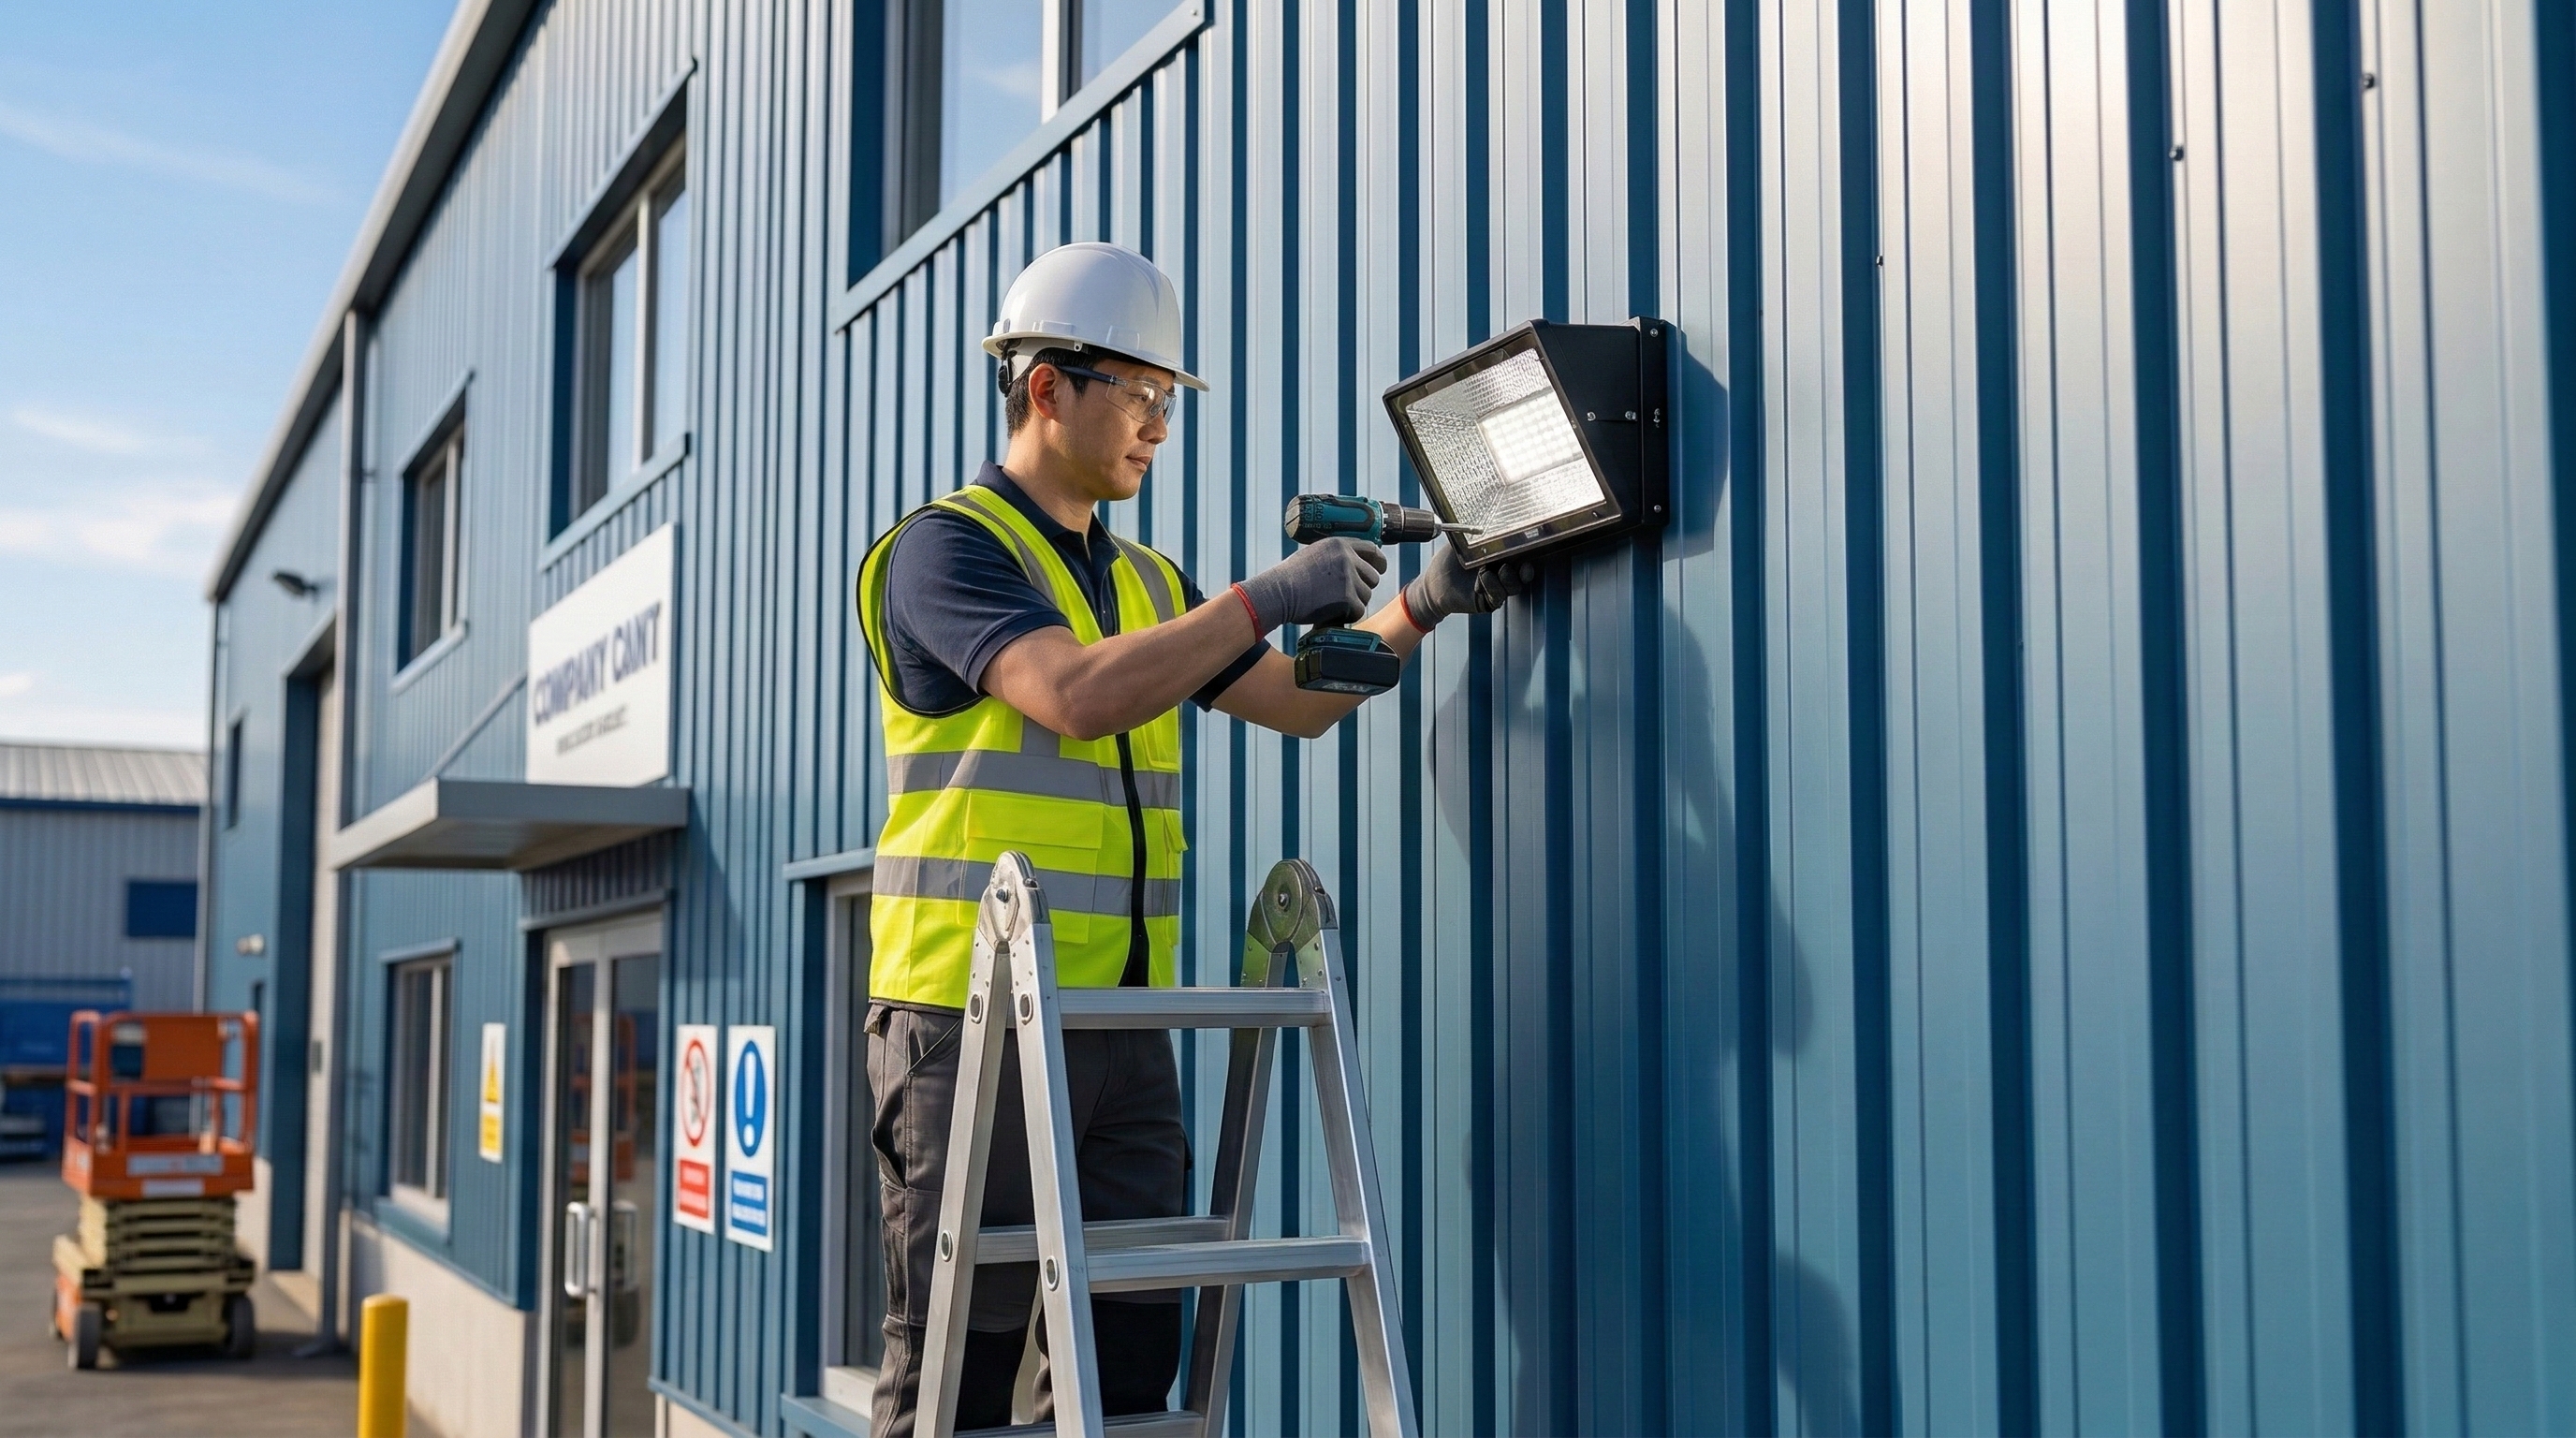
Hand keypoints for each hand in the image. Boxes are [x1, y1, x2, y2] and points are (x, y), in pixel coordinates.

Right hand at [1232, 537, 1387, 632]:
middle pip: (1373, 576)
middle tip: (1345, 596)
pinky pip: (1358, 610)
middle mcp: (1347, 557)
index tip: (1379, 570)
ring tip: (1329, 603)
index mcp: (1339, 544)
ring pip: (1366, 595)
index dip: (1378, 562)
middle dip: (1362, 588)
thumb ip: (1336, 556)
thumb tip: (1357, 564)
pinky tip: (1329, 611)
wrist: (1277, 593)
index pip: (1372, 549)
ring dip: (1353, 603)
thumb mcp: (1314, 555)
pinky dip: (1346, 615)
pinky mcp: (1347, 597)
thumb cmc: (1290, 578)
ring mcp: (1348, 577)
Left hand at [1399, 541, 1533, 627]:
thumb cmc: (1448, 562)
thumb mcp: (1463, 541)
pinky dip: (1494, 586)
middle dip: (1525, 568)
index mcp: (1499, 554)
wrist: (1433, 583)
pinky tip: (1484, 578)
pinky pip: (1499, 595)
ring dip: (1509, 577)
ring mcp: (1497, 586)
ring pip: (1515, 586)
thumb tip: (1485, 516)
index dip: (1526, 551)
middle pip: (1523, 571)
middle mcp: (1501, 570)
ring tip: (1496, 569)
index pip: (1519, 552)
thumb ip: (1476, 532)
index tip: (1528, 546)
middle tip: (1522, 562)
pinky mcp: (1489, 600)